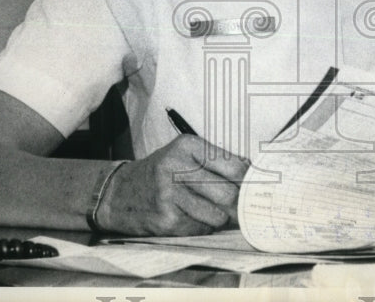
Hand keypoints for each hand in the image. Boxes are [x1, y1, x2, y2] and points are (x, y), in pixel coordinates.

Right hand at [99, 135, 248, 235]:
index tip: (254, 188)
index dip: (248, 180)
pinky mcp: (165, 219)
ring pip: (216, 215)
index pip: (233, 165)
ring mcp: (169, 194)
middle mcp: (177, 166)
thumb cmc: (162, 173)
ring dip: (220, 219)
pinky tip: (191, 218)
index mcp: (187, 145)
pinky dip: (202, 227)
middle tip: (238, 207)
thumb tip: (253, 173)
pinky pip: (200, 229)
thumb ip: (218, 161)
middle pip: (228, 192)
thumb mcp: (185, 155)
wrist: (120, 192)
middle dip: (236, 204)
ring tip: (212, 212)